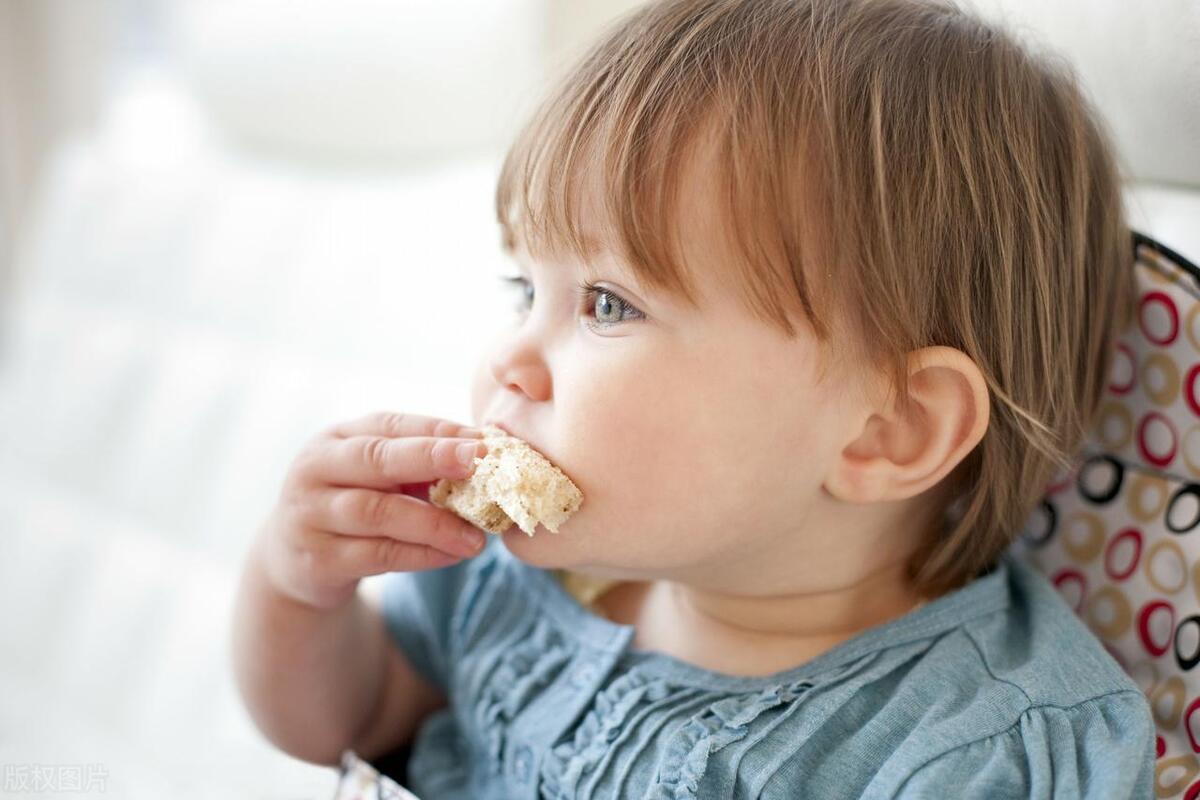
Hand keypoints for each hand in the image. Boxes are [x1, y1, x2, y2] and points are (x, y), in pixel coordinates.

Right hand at [255, 411, 488, 609]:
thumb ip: (418, 463)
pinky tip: (452, 554)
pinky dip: (421, 555)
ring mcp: (310, 515)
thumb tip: (485, 451)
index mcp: (336, 438)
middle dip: (432, 458)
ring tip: (476, 535)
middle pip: (376, 459)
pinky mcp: (317, 560)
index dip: (438, 432)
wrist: (294, 560)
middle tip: (478, 464)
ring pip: (378, 513)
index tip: (483, 441)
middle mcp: (316, 469)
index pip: (390, 426)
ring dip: (434, 523)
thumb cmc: (353, 503)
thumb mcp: (375, 476)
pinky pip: (377, 555)